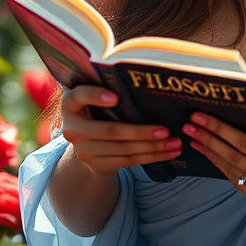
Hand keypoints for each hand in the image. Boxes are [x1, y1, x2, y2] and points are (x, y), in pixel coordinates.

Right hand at [61, 85, 181, 175]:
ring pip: (124, 149)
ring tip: (175, 143)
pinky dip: (151, 157)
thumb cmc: (98, 111)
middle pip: (110, 131)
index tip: (116, 98)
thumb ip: (106, 88)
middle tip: (166, 130)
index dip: (96, 96)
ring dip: (152, 147)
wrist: (87, 144)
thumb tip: (142, 80)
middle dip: (140, 132)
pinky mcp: (96, 165)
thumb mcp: (94, 97)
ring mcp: (83, 150)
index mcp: (70, 103)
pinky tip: (168, 153)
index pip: (80, 96)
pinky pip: (128, 161)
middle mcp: (72, 128)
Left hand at [183, 104, 245, 211]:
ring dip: (209, 152)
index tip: (201, 117)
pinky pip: (233, 179)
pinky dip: (218, 164)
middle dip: (209, 139)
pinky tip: (206, 151)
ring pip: (229, 169)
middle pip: (232, 156)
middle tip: (190, 125)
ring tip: (193, 137)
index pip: (245, 143)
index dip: (221, 129)